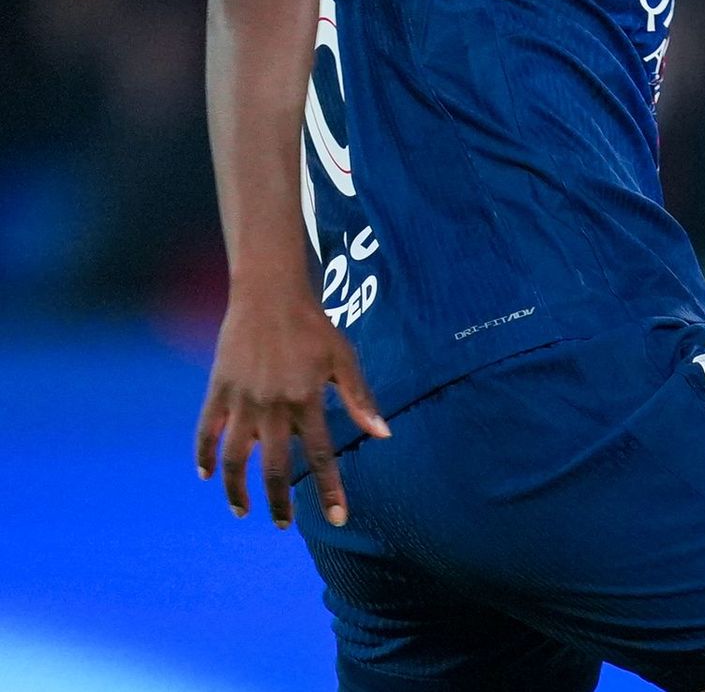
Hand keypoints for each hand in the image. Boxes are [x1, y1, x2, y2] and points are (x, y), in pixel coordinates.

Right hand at [195, 289, 387, 528]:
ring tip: (243, 510)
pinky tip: (206, 476)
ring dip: (237, 488)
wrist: (269, 294)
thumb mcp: (344, 358)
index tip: (337, 519)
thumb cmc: (313, 326)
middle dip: (279, 502)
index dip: (330, 489)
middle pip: (275, 467)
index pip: (322, 456)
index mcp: (307, 400)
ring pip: (235, 457)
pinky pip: (205, 430)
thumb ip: (360, 398)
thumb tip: (383, 434)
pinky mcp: (217, 390)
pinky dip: (204, 454)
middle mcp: (273, 406)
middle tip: (282, 527)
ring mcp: (241, 400)